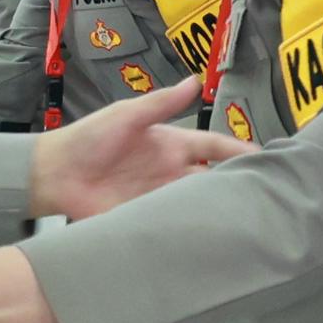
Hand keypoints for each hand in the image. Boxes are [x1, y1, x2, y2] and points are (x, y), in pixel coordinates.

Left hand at [29, 76, 249, 219]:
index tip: (266, 160)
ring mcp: (160, 197)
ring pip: (198, 205)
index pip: (215, 147)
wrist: (55, 173)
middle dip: (236, 187)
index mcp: (172, 144)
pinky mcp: (146, 219)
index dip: (239, 151)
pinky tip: (210, 240)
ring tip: (248, 223)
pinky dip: (191, 231)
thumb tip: (194, 81)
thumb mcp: (128, 115)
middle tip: (267, 198)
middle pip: (213, 180)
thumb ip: (161, 103)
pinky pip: (173, 226)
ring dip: (217, 212)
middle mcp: (171, 172)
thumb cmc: (90, 138)